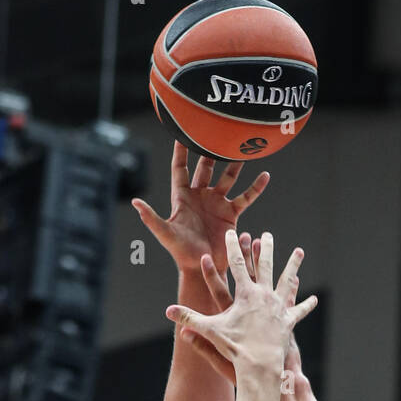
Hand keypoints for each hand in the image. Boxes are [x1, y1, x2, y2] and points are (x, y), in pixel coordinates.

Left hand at [132, 143, 269, 276]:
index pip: (179, 168)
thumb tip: (135, 203)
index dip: (180, 151)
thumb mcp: (165, 234)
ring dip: (234, 164)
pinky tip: (265, 176)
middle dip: (209, 151)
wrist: (203, 268)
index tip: (181, 132)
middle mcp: (200, 196)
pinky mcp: (231, 214)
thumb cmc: (181, 253)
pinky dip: (256, 187)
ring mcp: (217, 203)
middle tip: (216, 132)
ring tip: (242, 148)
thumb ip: (151, 218)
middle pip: (205, 167)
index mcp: (182, 197)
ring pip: (227, 177)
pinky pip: (245, 197)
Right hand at [167, 230, 316, 380]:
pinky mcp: (288, 322)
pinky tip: (313, 299)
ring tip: (299, 252)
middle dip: (265, 248)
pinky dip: (305, 305)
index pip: (235, 265)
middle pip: (265, 266)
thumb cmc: (234, 348)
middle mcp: (264, 295)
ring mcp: (278, 307)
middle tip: (267, 235)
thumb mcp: (210, 332)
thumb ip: (189, 319)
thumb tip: (168, 312)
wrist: (259, 366)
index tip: (231, 232)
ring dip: (292, 265)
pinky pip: (298, 311)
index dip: (232, 247)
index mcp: (244, 294)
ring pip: (286, 280)